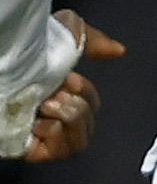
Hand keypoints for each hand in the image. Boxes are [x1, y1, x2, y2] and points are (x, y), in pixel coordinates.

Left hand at [18, 14, 120, 162]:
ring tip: (47, 107)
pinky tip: (39, 123)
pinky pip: (64, 150)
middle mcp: (49, 111)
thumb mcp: (60, 33)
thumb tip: (118, 50)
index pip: (90, 100)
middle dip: (77, 104)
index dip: (85, 91)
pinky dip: (56, 135)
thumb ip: (90, 40)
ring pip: (82, 137)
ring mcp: (42, 133)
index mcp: (54, 88)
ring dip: (70, 119)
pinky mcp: (34, 150)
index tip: (69, 79)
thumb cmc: (18, 56)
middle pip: (90, 118)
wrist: (0, 72)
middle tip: (54, 94)